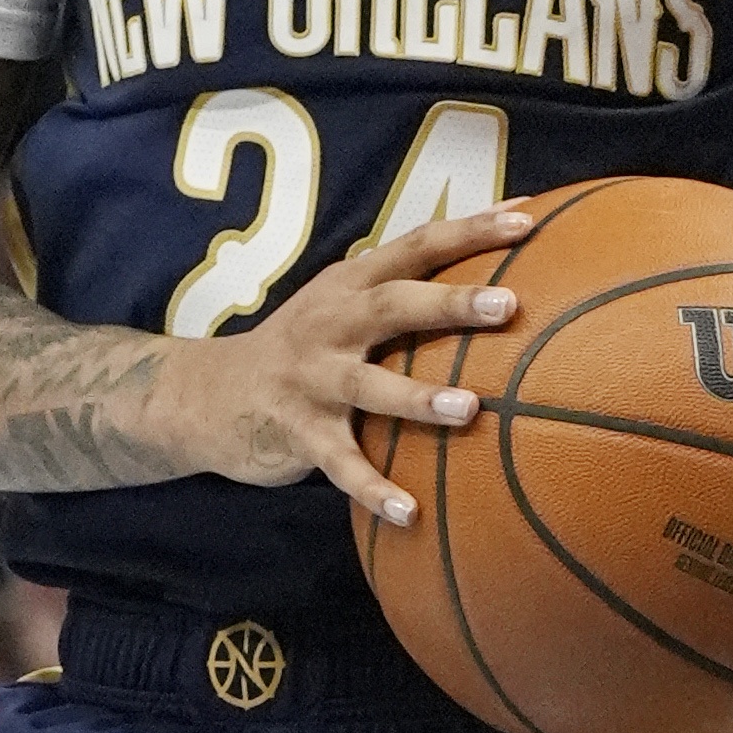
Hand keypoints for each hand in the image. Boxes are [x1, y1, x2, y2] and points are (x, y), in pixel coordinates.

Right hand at [159, 208, 532, 523]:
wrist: (206, 393)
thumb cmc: (304, 346)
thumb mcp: (343, 303)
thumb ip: (404, 288)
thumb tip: (496, 274)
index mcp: (351, 285)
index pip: (416, 245)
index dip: (469, 230)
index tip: (526, 220)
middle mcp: (331, 323)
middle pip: (394, 305)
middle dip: (451, 302)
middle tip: (508, 304)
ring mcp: (312, 378)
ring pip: (368, 385)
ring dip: (417, 397)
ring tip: (469, 409)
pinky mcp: (297, 432)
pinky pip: (340, 464)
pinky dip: (372, 487)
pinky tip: (409, 512)